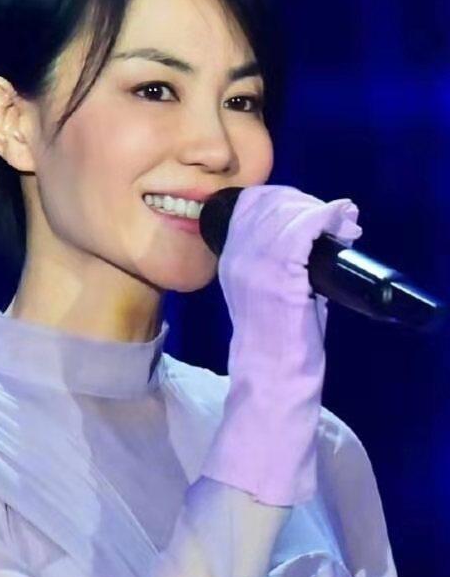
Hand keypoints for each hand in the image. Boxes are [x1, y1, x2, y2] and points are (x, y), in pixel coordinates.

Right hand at [200, 184, 362, 505]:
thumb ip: (279, 260)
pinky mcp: (280, 278)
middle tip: (338, 220)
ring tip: (346, 225)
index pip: (251, 204)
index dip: (285, 197)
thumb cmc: (277, 341)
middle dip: (309, 202)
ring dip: (323, 211)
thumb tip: (311, 232)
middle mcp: (237, 257)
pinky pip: (303, 230)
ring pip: (289, 212)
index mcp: (230, 258)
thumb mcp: (267, 291)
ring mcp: (255, 266)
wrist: (272, 378)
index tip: (313, 211)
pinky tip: (341, 222)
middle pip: (272, 202)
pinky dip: (326, 219)